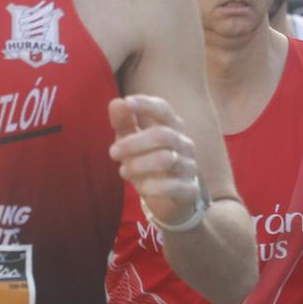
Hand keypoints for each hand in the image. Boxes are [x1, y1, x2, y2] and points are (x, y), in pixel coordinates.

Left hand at [109, 95, 203, 228]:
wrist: (169, 201)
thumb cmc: (147, 163)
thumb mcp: (131, 141)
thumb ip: (123, 122)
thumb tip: (116, 102)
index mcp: (171, 127)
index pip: (163, 109)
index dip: (146, 104)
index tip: (127, 102)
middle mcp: (184, 144)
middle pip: (163, 135)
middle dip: (133, 143)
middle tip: (112, 152)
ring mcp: (189, 166)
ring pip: (166, 159)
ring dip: (138, 165)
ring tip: (123, 172)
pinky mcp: (190, 189)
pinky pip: (171, 186)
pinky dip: (151, 187)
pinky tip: (141, 188)